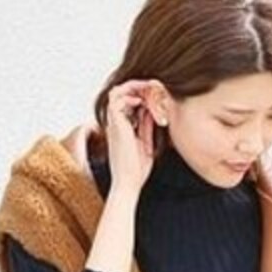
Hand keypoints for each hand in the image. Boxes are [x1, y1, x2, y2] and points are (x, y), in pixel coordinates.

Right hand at [105, 79, 156, 194]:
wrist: (128, 183)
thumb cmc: (137, 170)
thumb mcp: (146, 143)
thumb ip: (146, 126)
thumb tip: (151, 112)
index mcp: (121, 127)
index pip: (128, 101)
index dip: (142, 95)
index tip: (157, 97)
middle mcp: (115, 123)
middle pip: (122, 92)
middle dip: (139, 87)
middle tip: (155, 89)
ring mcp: (114, 123)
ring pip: (117, 91)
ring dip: (134, 89)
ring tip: (149, 93)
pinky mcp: (115, 125)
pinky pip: (117, 99)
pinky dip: (131, 96)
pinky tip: (143, 104)